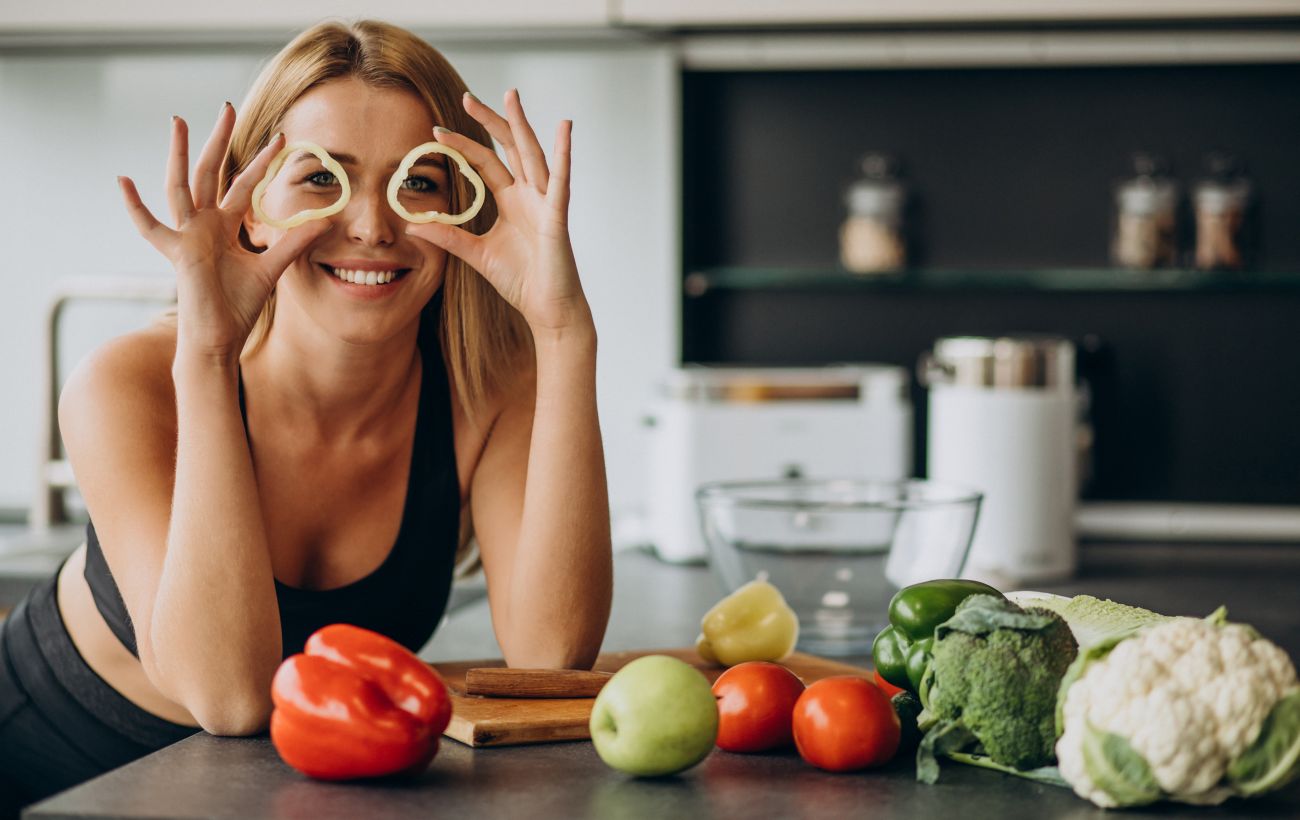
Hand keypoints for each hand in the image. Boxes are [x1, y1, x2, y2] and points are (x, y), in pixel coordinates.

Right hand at [118, 105, 330, 363]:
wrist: (219, 337)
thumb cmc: (238, 306)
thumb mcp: (272, 268)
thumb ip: (294, 243)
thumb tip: (326, 222)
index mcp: (224, 226)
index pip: (243, 185)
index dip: (260, 162)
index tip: (280, 138)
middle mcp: (204, 224)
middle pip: (210, 173)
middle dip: (219, 141)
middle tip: (227, 107)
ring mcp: (187, 235)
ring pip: (182, 186)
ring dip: (180, 154)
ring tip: (179, 122)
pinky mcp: (178, 252)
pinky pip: (152, 228)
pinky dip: (135, 207)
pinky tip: (123, 181)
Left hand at [404, 90, 589, 334]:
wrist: (546, 309)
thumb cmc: (521, 282)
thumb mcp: (476, 254)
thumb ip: (448, 236)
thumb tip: (412, 224)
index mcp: (512, 202)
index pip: (485, 163)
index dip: (463, 145)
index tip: (437, 132)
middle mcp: (530, 195)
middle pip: (509, 148)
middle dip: (490, 121)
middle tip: (467, 98)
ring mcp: (545, 202)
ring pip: (531, 154)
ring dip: (520, 124)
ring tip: (511, 97)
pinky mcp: (557, 216)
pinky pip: (560, 180)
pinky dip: (564, 153)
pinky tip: (564, 128)